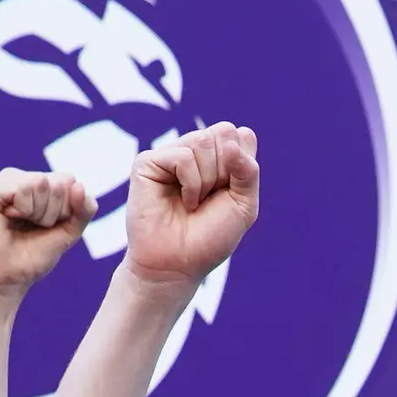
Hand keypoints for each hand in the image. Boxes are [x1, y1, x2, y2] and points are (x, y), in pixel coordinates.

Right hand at [0, 169, 93, 298]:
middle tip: (33, 227)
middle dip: (54, 212)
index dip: (66, 210)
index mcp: (39, 183)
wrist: (9, 278)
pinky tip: (9, 218)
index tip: (48, 226)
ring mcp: (4, 180)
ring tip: (21, 224)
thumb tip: (78, 185)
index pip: (69, 180)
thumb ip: (83, 209)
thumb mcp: (69, 231)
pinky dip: (24, 209)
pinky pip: (23, 187)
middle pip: (59, 181)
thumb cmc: (34, 255)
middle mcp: (21, 176)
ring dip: (39, 213)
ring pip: (41, 182)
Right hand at [120, 123, 260, 289]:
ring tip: (195, 203)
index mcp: (218, 157)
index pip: (241, 135)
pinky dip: (191, 183)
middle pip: (224, 132)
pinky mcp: (148, 161)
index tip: (229, 193)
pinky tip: (183, 202)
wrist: (178, 265)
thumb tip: (236, 134)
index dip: (243, 165)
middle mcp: (194, 151)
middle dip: (225, 171)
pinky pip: (183, 156)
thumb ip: (249, 170)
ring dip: (207, 179)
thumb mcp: (244, 206)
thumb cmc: (209, 238)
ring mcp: (171, 154)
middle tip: (210, 199)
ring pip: (203, 140)